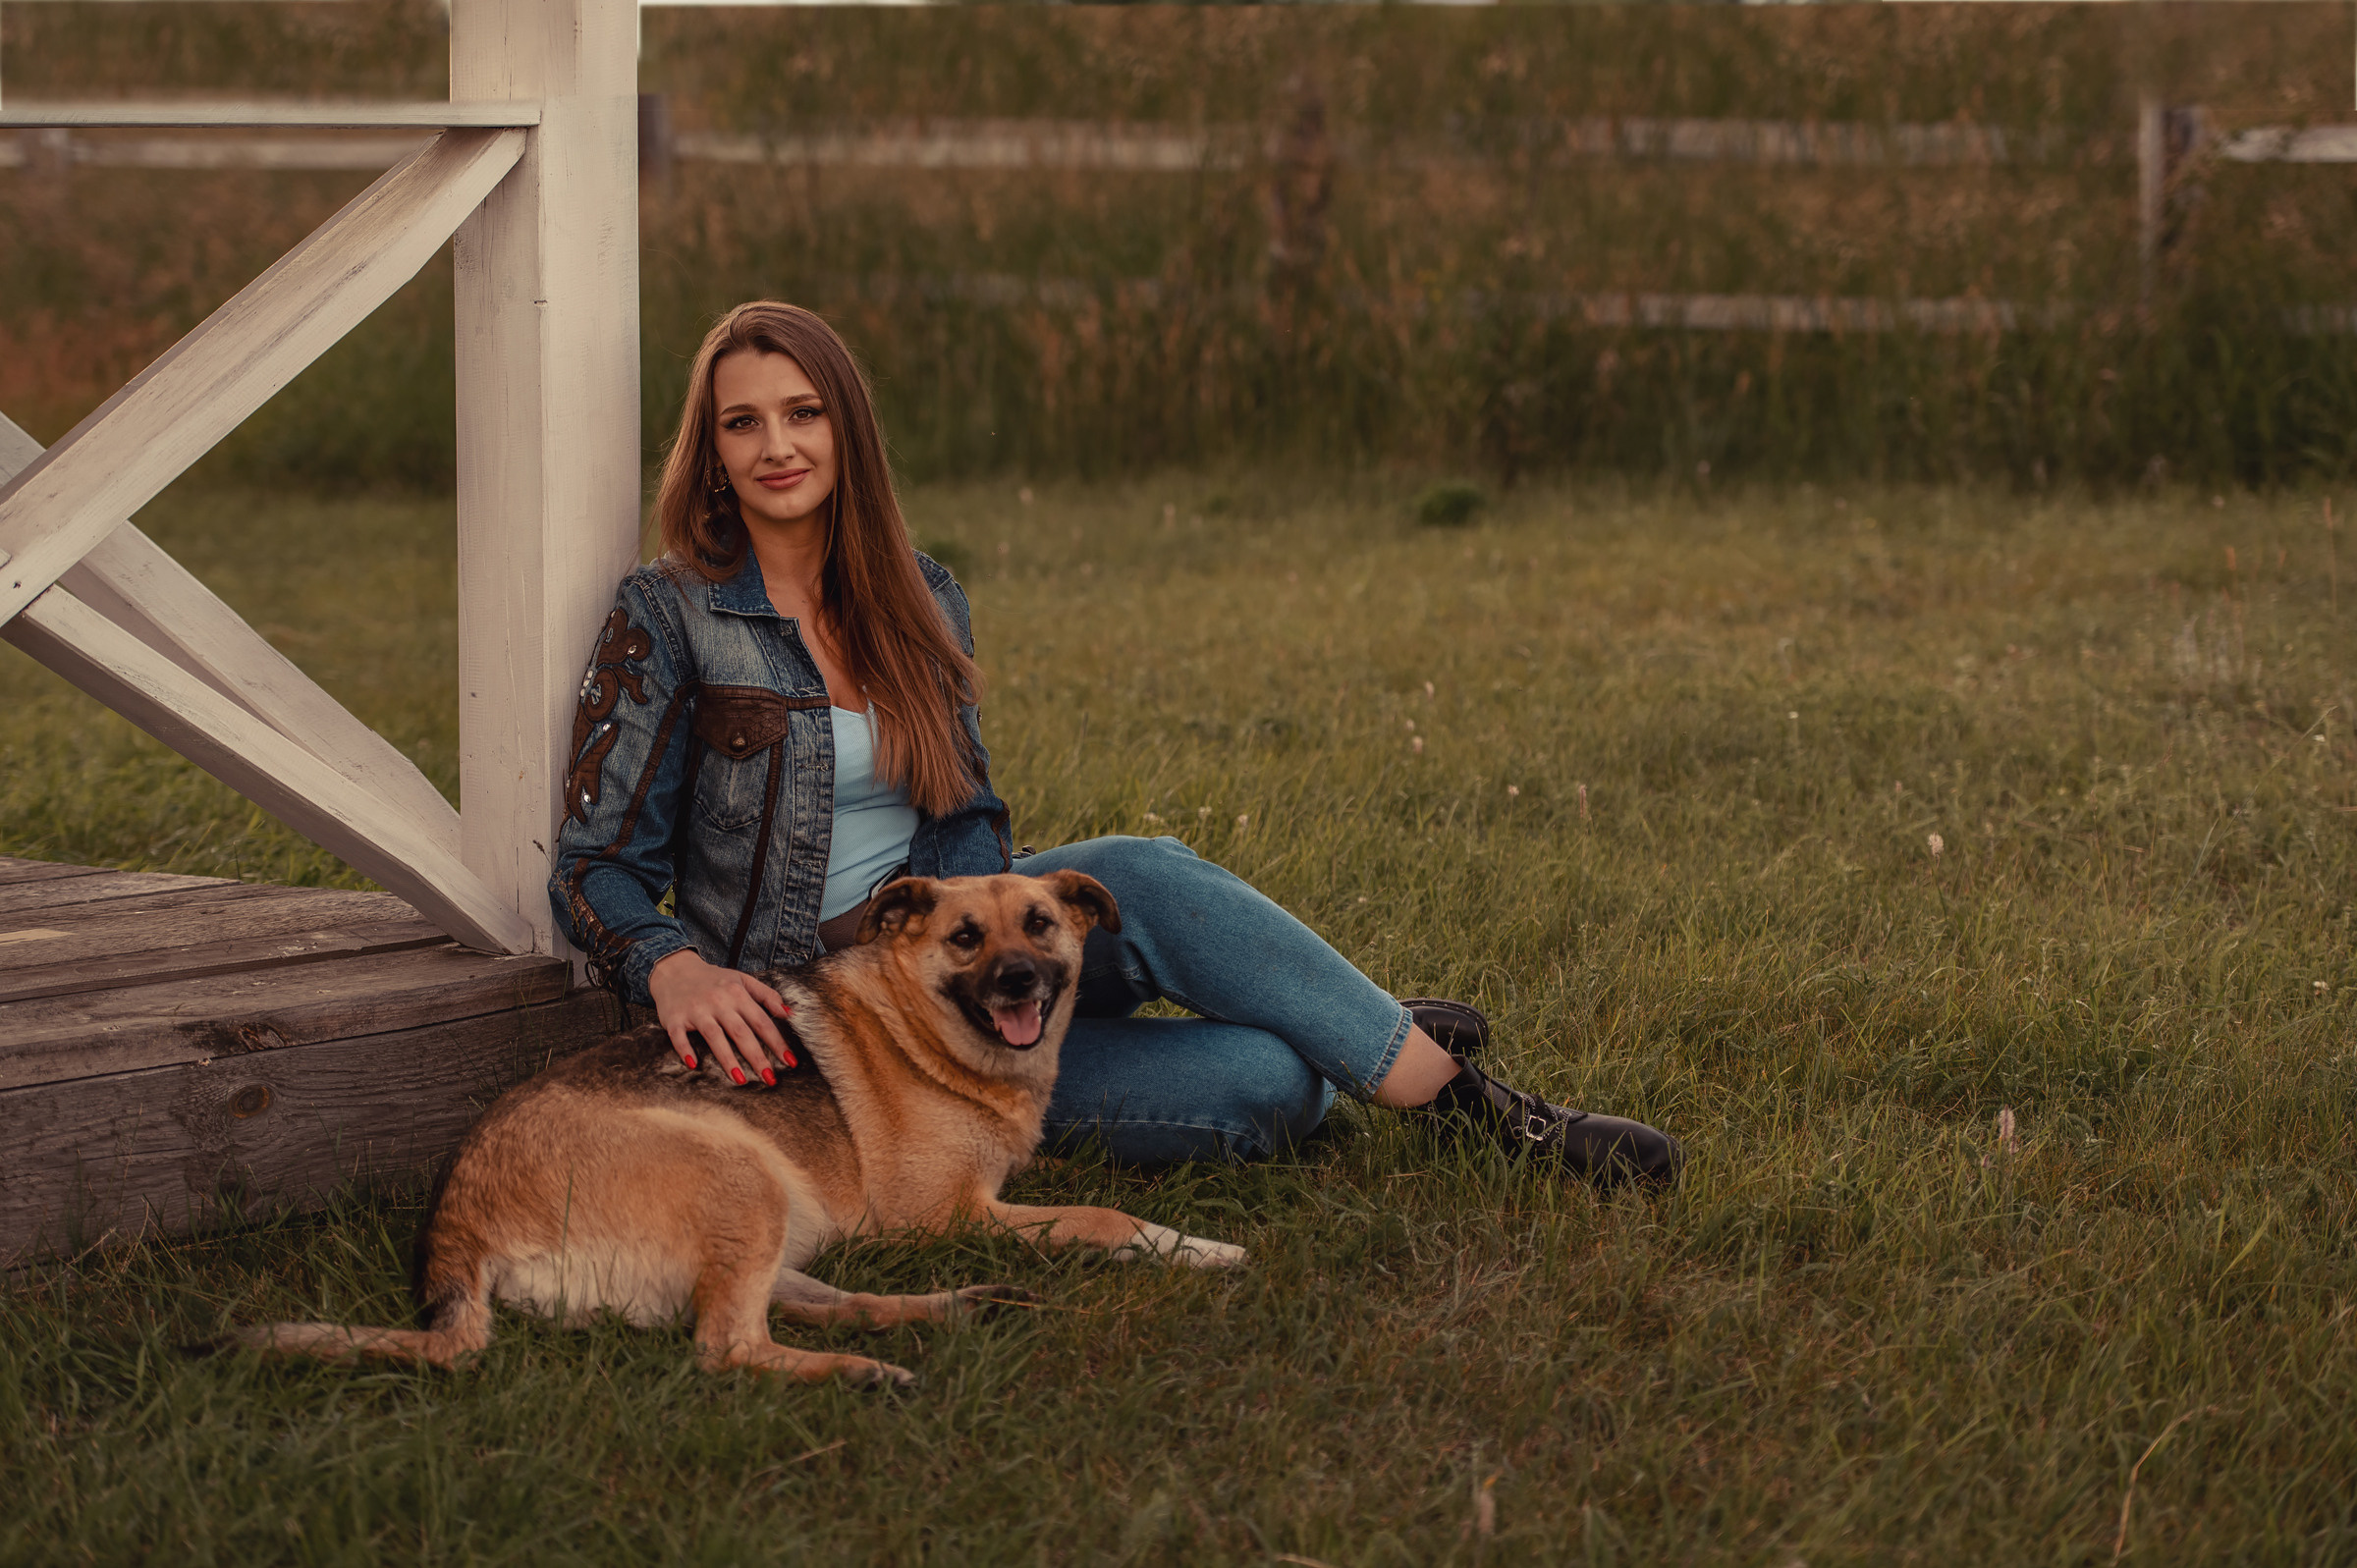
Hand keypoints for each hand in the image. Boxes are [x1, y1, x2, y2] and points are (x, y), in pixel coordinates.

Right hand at [647, 949, 794, 1086]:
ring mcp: (696, 1010)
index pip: (761, 1021)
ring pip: (714, 1036)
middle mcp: (718, 1002)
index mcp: (737, 994)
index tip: (790, 1061)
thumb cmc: (714, 979)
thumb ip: (767, 995)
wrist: (675, 969)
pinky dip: (685, 1050)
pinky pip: (679, 1036)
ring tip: (740, 1080)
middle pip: (740, 1032)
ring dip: (727, 1060)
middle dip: (757, 1056)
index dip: (777, 1042)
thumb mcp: (742, 980)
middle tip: (770, 1078)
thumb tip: (789, 1014)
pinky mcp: (674, 1018)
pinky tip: (694, 1065)